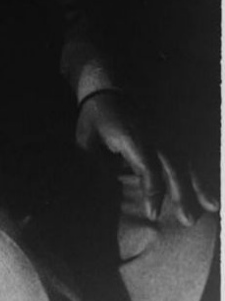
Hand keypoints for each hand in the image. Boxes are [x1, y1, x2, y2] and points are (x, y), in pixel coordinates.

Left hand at [76, 91, 218, 224]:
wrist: (107, 80)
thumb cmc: (96, 114)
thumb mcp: (87, 139)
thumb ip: (98, 165)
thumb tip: (109, 190)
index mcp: (133, 137)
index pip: (148, 169)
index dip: (152, 193)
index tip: (152, 214)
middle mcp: (156, 133)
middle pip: (175, 166)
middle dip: (183, 194)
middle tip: (188, 220)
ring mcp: (167, 127)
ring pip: (189, 157)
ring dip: (201, 182)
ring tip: (212, 206)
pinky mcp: (174, 123)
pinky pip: (192, 147)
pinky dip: (203, 166)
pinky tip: (210, 183)